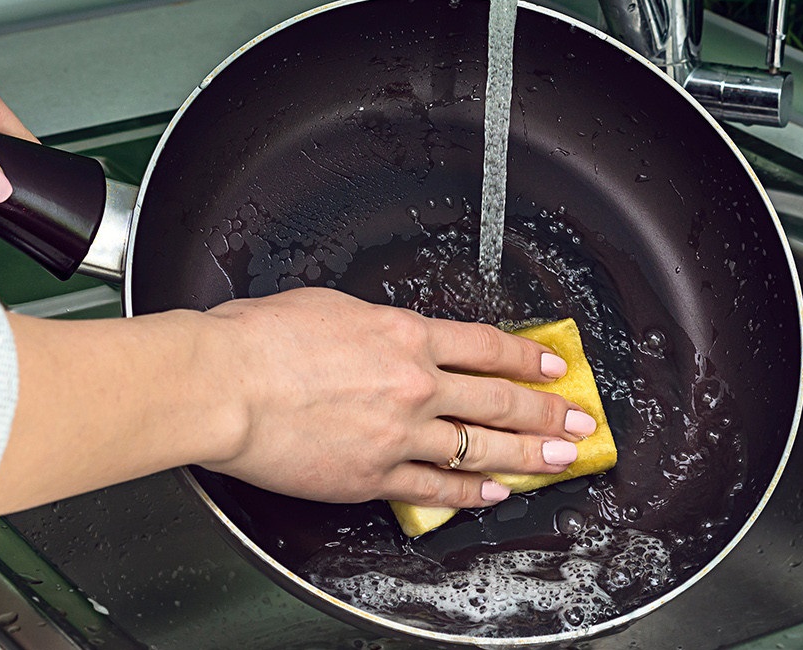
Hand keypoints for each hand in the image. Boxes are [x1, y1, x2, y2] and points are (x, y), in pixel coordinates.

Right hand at [194, 288, 594, 507]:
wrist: (226, 384)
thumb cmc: (259, 340)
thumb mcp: (330, 307)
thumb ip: (372, 327)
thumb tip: (385, 336)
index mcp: (405, 335)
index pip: (486, 346)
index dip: (528, 357)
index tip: (552, 365)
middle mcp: (415, 385)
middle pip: (499, 400)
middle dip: (547, 412)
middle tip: (576, 420)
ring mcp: (399, 435)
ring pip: (480, 448)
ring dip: (527, 455)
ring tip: (558, 459)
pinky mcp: (374, 477)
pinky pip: (436, 489)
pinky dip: (468, 494)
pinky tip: (491, 494)